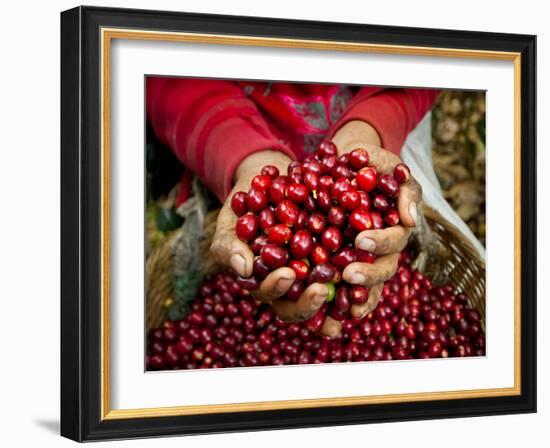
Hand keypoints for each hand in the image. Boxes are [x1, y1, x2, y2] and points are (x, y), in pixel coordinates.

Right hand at [210, 150, 341, 336]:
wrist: (268, 183)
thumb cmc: (243, 207)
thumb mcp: (231, 222)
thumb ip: (231, 245)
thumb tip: (244, 269)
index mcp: (263, 281)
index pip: (270, 294)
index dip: (277, 289)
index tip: (288, 274)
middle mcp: (290, 285)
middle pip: (299, 306)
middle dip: (310, 303)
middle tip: (322, 290)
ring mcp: (313, 273)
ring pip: (326, 294)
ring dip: (340, 299)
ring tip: (352, 287)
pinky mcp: (335, 256)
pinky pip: (348, 269)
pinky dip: (359, 271)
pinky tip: (370, 262)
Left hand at [331, 120, 421, 317]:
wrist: (345, 163)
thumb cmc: (372, 165)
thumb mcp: (390, 168)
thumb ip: (405, 190)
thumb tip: (410, 220)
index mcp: (395, 229)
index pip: (394, 241)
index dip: (381, 243)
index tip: (362, 240)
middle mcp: (381, 250)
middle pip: (381, 270)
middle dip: (367, 274)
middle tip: (348, 274)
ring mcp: (361, 258)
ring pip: (363, 285)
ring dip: (353, 295)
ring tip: (339, 303)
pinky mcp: (338, 261)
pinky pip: (339, 284)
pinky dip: (332, 298)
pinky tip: (320, 311)